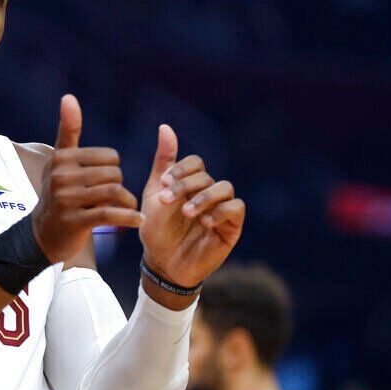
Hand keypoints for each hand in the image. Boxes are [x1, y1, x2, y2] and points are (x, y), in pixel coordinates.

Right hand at [32, 95, 142, 262]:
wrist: (41, 235)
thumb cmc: (57, 194)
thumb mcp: (59, 161)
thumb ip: (68, 130)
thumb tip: (69, 97)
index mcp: (62, 158)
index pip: (109, 156)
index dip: (113, 169)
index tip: (105, 181)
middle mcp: (61, 176)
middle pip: (114, 173)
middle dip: (120, 186)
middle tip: (115, 199)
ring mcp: (67, 199)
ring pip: (114, 192)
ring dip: (127, 202)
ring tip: (128, 208)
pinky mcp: (75, 221)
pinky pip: (111, 214)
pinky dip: (129, 217)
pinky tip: (138, 221)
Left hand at [138, 125, 244, 285]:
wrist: (162, 263)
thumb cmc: (157, 230)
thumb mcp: (154, 193)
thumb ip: (163, 162)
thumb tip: (165, 126)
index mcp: (190, 182)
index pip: (195, 162)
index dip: (181, 170)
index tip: (164, 183)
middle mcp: (208, 192)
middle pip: (205, 175)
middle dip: (184, 186)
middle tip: (166, 201)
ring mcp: (221, 208)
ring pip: (224, 187)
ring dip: (203, 197)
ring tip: (187, 213)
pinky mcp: (232, 226)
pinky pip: (236, 208)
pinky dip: (220, 211)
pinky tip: (204, 222)